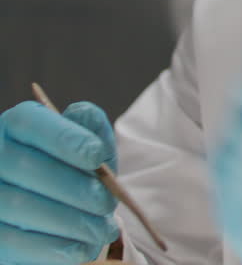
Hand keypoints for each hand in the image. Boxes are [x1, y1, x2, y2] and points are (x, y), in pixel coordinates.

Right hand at [0, 100, 119, 263]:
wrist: (58, 218)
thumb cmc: (75, 174)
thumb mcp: (88, 149)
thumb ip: (90, 129)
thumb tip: (83, 114)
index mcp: (15, 128)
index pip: (29, 122)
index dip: (64, 137)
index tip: (97, 155)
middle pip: (26, 167)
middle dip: (75, 188)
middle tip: (107, 203)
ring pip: (20, 206)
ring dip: (71, 221)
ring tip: (103, 230)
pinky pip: (15, 241)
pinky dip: (55, 247)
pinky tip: (83, 247)